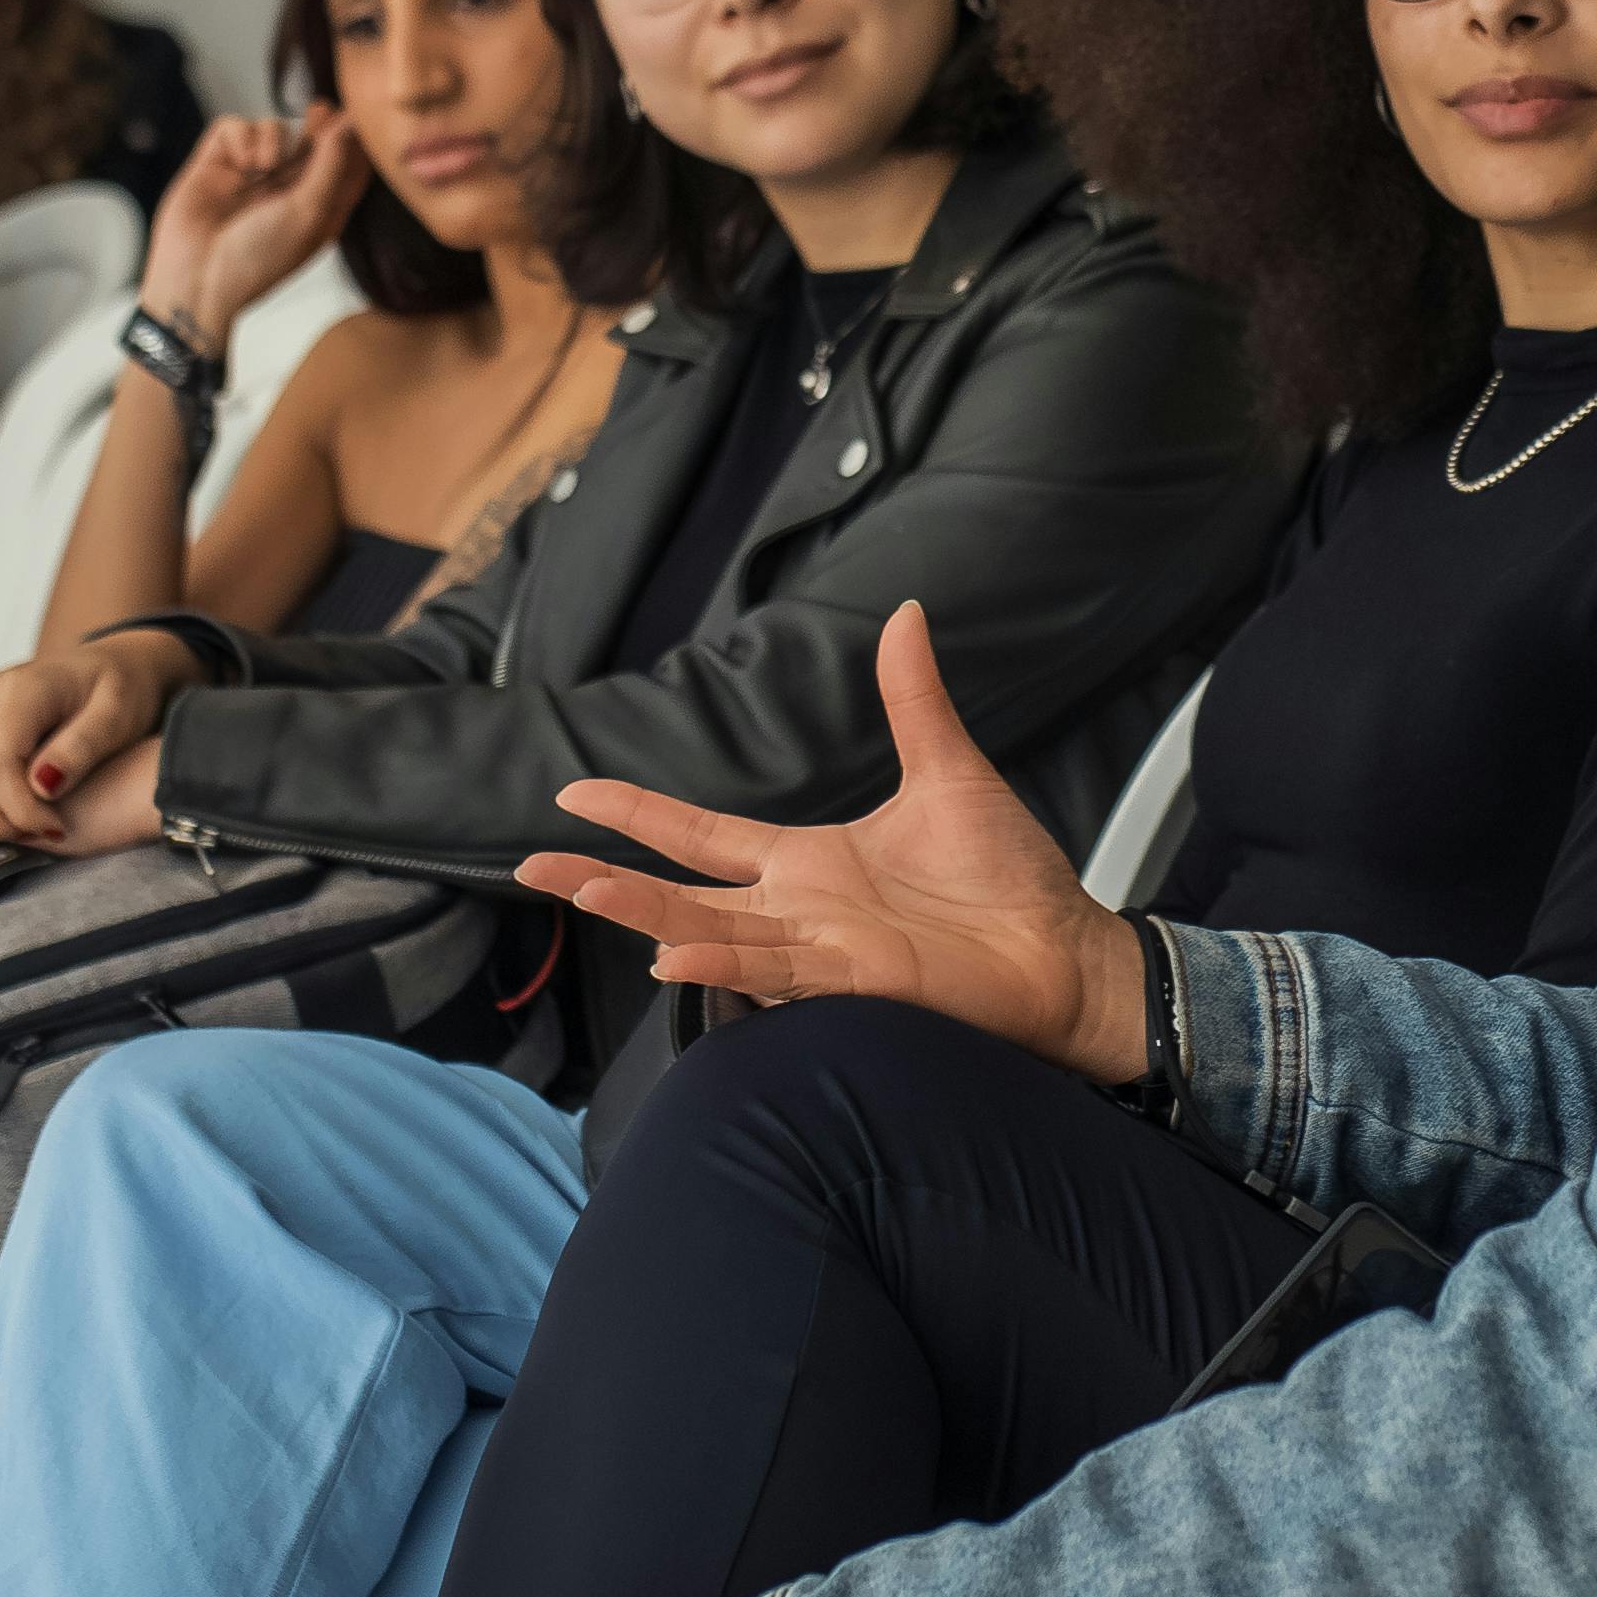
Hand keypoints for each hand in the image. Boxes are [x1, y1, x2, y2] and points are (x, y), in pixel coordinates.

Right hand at [143, 108, 368, 353]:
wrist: (197, 279)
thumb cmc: (259, 257)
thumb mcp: (308, 212)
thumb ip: (331, 164)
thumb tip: (352, 123)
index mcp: (317, 208)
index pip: (344, 165)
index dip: (353, 140)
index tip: (356, 117)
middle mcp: (284, 190)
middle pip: (311, 140)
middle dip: (318, 123)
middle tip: (320, 109)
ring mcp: (249, 174)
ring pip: (272, 127)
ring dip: (274, 138)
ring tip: (263, 168)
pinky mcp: (216, 162)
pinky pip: (235, 127)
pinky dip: (243, 137)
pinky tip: (242, 165)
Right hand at [520, 598, 1147, 1075]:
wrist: (1066, 952)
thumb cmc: (1011, 880)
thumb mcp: (950, 772)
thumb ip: (912, 700)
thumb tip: (905, 613)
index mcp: (807, 861)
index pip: (700, 833)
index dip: (637, 812)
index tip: (574, 793)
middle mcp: (798, 909)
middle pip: (679, 891)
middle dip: (604, 880)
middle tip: (530, 868)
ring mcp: (821, 950)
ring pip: (710, 932)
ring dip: (646, 914)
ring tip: (583, 892)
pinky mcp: (856, 982)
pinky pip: (775, 973)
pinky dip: (724, 966)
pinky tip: (675, 956)